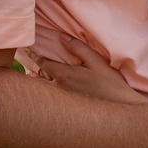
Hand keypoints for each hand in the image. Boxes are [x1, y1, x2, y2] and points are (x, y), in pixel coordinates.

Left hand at [26, 36, 147, 104]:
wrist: (120, 111)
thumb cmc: (111, 84)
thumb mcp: (97, 62)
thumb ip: (79, 48)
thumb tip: (61, 37)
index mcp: (64, 76)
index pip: (42, 62)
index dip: (35, 54)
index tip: (30, 47)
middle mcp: (58, 90)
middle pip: (36, 79)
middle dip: (32, 70)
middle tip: (27, 60)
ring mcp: (61, 102)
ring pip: (41, 92)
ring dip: (38, 84)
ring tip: (35, 76)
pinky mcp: (65, 111)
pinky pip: (49, 101)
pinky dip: (45, 95)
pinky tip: (47, 92)